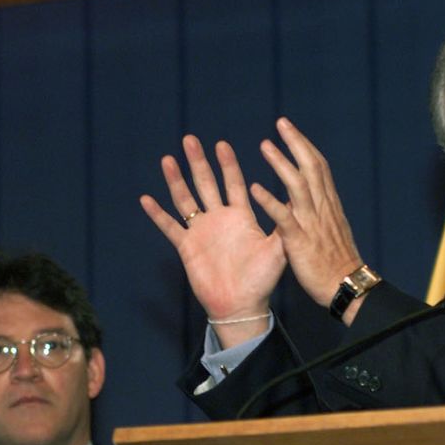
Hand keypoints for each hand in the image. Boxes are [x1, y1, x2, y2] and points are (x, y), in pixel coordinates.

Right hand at [140, 135, 286, 346]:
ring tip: (168, 159)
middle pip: (206, 184)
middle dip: (198, 162)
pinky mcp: (187, 247)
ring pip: (185, 200)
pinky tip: (146, 199)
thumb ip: (284, 223)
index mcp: (241, 217)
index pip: (233, 183)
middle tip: (190, 139)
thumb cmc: (262, 280)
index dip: (228, 164)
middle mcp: (219, 219)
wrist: (241, 305)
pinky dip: (158, 214)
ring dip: (176, 180)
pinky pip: (169, 227)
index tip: (222, 143)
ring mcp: (201, 231)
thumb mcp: (278, 249)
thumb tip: (298, 198)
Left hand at [249, 118, 363, 308]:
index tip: (290, 129)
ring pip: (298, 186)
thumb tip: (312, 193)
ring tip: (265, 146)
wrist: (345, 286)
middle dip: (295, 143)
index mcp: (329, 204)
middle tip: (280, 122)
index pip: (318, 167)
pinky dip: (269, 201)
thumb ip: (320, 209)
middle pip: (310, 167)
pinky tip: (255, 188)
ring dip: (281, 164)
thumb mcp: (331, 229)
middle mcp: (322, 208)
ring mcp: (311, 223)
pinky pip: (283, 218)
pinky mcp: (300, 241)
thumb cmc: (337, 262)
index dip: (304, 146)